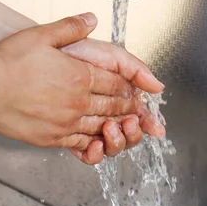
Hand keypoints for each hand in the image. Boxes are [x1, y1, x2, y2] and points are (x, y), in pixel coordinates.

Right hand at [0, 13, 159, 156]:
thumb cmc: (9, 63)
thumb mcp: (41, 35)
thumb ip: (70, 27)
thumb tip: (90, 19)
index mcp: (79, 75)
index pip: (114, 82)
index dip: (128, 85)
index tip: (135, 88)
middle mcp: (78, 101)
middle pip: (112, 105)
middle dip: (127, 107)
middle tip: (137, 110)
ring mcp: (67, 122)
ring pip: (101, 125)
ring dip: (116, 125)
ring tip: (123, 125)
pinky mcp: (53, 138)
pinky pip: (81, 142)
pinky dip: (94, 141)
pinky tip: (97, 140)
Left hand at [62, 38, 166, 163]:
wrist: (47, 53)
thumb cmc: (76, 51)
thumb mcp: (111, 55)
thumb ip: (135, 69)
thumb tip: (158, 87)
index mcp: (119, 96)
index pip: (139, 116)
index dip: (148, 123)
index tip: (154, 126)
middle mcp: (106, 112)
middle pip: (128, 135)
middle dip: (133, 133)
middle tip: (129, 123)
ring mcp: (89, 125)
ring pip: (111, 146)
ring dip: (116, 142)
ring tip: (109, 127)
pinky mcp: (70, 136)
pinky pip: (87, 154)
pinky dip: (95, 154)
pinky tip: (95, 144)